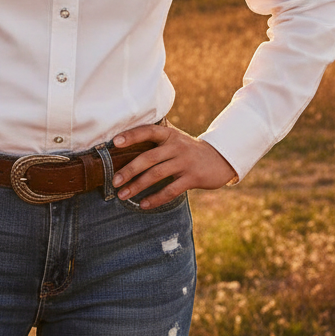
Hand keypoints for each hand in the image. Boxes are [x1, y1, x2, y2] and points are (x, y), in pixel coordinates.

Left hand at [111, 122, 237, 208]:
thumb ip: (157, 141)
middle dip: (129, 170)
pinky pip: (171, 190)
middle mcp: (176, 146)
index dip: (131, 136)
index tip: (115, 142)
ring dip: (138, 186)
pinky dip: (156, 198)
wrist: (220, 158)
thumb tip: (125, 148)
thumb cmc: (188, 150)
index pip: (147, 131)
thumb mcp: (175, 139)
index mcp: (169, 134)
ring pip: (157, 175)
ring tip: (123, 195)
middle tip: (114, 181)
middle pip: (149, 158)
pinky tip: (143, 204)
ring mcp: (185, 162)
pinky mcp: (193, 177)